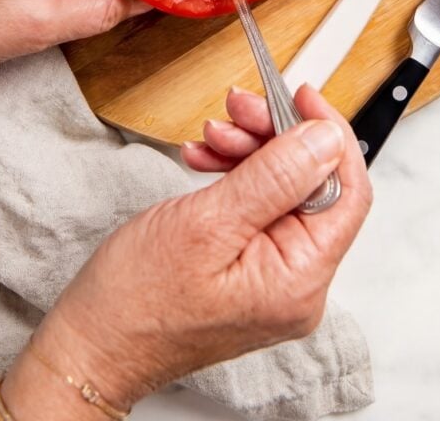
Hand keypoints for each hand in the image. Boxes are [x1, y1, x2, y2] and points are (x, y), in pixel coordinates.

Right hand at [0, 85, 370, 418]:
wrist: (94, 342)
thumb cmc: (136, 301)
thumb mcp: (206, 223)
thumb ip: (274, 178)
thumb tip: (325, 138)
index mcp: (298, 279)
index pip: (346, 192)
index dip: (328, 135)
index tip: (300, 96)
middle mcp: (297, 283)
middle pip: (311, 185)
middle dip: (275, 137)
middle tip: (238, 110)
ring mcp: (274, 278)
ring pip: (282, 189)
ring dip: (249, 151)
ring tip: (211, 138)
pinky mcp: (250, 268)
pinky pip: (257, 207)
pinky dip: (234, 175)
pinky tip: (206, 161)